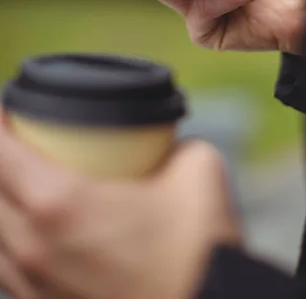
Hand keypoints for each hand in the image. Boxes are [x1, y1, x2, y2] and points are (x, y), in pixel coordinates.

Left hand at [0, 117, 239, 298]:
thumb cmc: (200, 251)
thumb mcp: (198, 169)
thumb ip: (173, 142)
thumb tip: (164, 143)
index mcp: (59, 205)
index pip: (1, 152)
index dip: (0, 123)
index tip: (10, 110)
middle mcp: (34, 249)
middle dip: (1, 159)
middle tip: (20, 139)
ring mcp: (35, 287)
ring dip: (4, 201)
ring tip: (25, 183)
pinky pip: (9, 267)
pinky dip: (13, 240)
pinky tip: (39, 231)